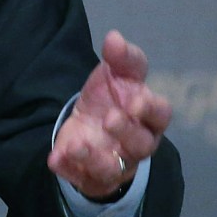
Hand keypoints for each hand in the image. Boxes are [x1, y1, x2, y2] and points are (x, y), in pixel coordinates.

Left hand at [47, 30, 171, 198]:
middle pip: (142, 144)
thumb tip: (114, 37)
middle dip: (127, 132)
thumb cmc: (111, 98)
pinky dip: (70, 168)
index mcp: (149, 116)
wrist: (89, 127)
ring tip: (78, 144)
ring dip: (96, 157)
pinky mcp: (94, 177)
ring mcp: (116, 162)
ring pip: (114, 167)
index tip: (135, 100)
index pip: (160, 114)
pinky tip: (55, 158)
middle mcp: (137, 143)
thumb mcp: (115, 75)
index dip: (151, 109)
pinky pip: (84, 178)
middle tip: (110, 119)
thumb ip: (120, 58)